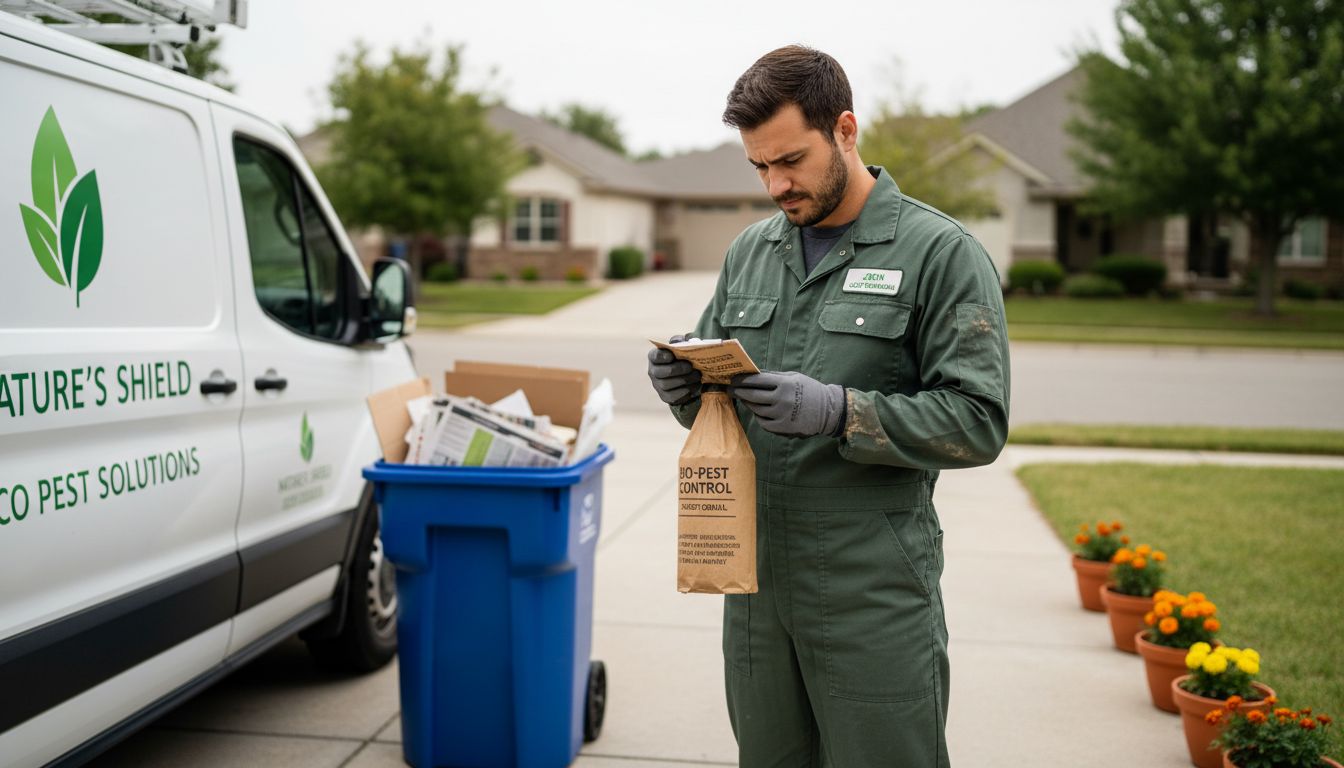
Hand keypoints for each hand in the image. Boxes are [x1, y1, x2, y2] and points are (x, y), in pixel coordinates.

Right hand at [648, 334, 701, 405]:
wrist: (686, 374)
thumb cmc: (682, 357)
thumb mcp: (681, 346)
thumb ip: (681, 341)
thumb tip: (684, 340)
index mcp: (655, 357)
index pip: (655, 356)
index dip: (661, 356)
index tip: (671, 355)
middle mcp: (653, 372)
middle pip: (661, 372)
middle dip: (677, 369)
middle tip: (691, 367)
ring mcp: (658, 385)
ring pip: (667, 385)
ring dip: (684, 380)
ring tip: (697, 376)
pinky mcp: (665, 397)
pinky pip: (673, 397)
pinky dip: (685, 392)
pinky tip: (695, 386)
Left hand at [728, 371, 845, 437]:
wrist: (828, 411)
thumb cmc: (809, 390)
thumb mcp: (793, 377)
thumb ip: (773, 376)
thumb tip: (753, 374)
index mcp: (784, 384)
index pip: (757, 380)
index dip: (742, 379)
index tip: (733, 379)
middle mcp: (782, 399)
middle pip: (752, 395)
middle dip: (738, 391)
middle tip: (730, 389)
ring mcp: (781, 415)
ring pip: (756, 409)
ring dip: (748, 403)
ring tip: (745, 399)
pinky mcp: (782, 428)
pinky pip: (763, 422)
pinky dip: (759, 416)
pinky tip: (758, 411)